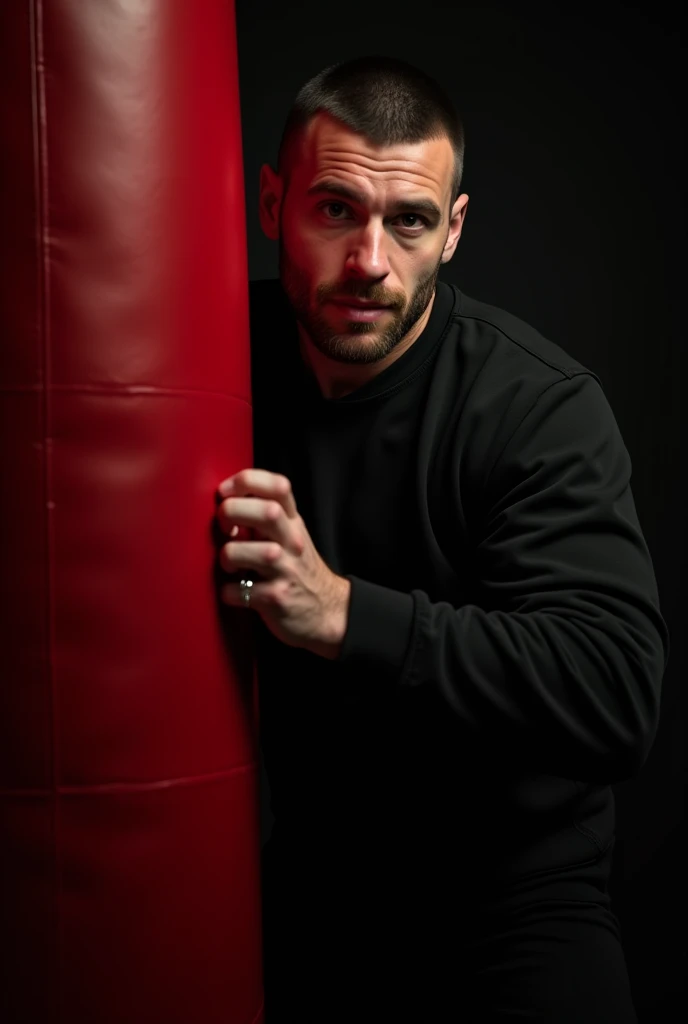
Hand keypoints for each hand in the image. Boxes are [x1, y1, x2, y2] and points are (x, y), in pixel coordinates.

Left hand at [216, 469, 350, 658]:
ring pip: (252, 551)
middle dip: (233, 513)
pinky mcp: (277, 599)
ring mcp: (287, 571)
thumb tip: (227, 499)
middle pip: (267, 511)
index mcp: (293, 523)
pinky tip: (234, 593)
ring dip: (228, 556)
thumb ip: (266, 516)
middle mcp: (293, 543)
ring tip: (230, 565)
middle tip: (224, 528)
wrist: (328, 612)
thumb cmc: (298, 571)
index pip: (278, 486)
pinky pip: (240, 591)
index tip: (225, 492)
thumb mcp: (291, 536)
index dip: (246, 480)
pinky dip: (228, 592)